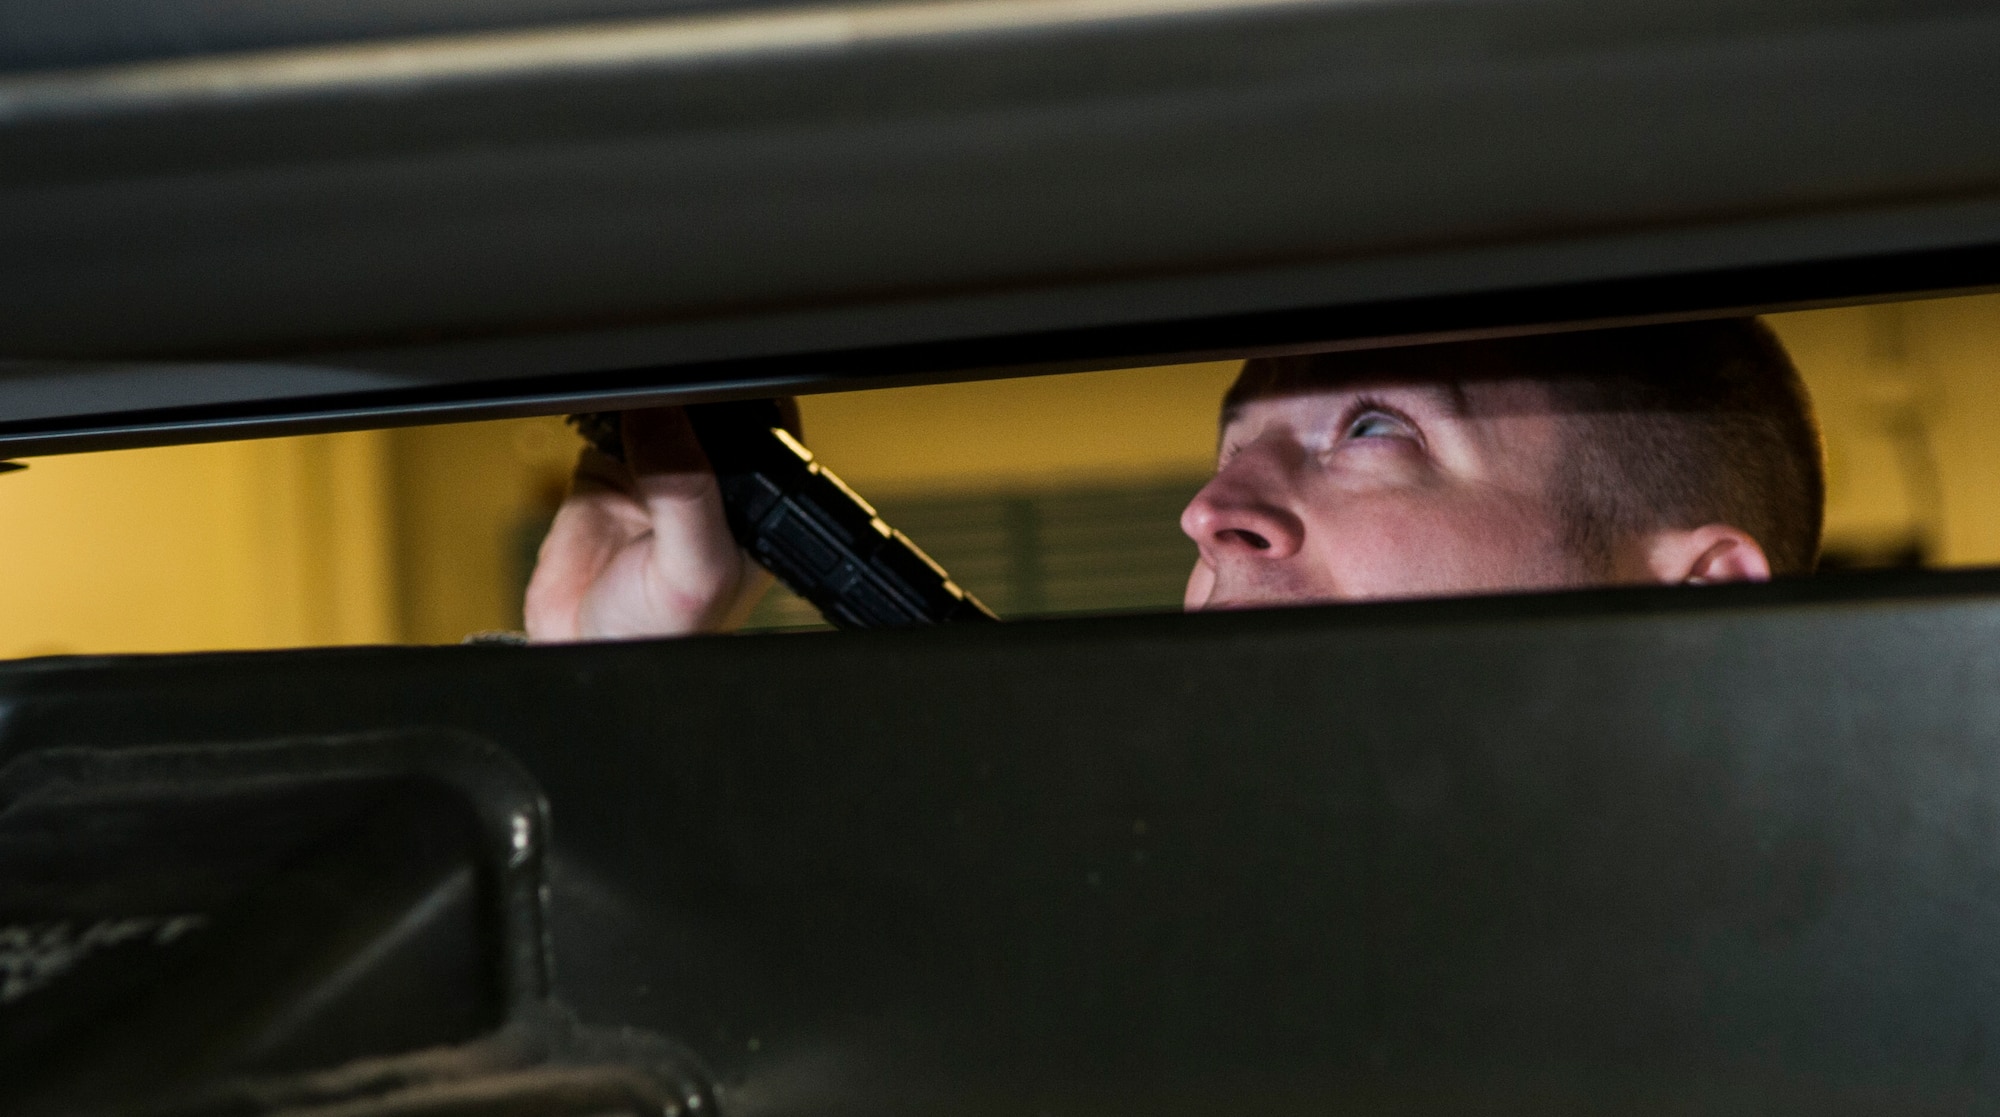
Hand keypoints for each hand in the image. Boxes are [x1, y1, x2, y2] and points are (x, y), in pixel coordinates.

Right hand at [523, 406, 776, 640]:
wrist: (583, 655)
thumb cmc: (660, 635)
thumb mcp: (693, 570)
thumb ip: (688, 492)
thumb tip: (662, 414)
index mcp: (754, 503)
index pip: (761, 426)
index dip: (736, 399)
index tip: (700, 388)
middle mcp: (711, 480)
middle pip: (705, 407)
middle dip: (681, 392)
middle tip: (654, 395)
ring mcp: (658, 470)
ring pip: (656, 404)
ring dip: (637, 394)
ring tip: (624, 406)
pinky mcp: (608, 465)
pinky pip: (605, 417)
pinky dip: (597, 407)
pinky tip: (597, 414)